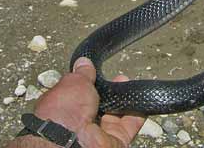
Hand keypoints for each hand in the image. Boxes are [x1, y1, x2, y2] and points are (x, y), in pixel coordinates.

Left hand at [12, 57, 144, 147]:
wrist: (71, 142)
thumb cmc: (62, 113)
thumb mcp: (73, 83)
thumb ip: (82, 73)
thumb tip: (84, 62)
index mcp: (63, 108)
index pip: (80, 94)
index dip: (91, 83)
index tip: (100, 74)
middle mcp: (79, 124)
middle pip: (100, 105)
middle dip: (110, 92)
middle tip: (119, 79)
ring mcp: (97, 134)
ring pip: (115, 115)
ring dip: (123, 101)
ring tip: (129, 86)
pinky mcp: (114, 142)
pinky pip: (129, 127)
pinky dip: (137, 114)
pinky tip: (141, 102)